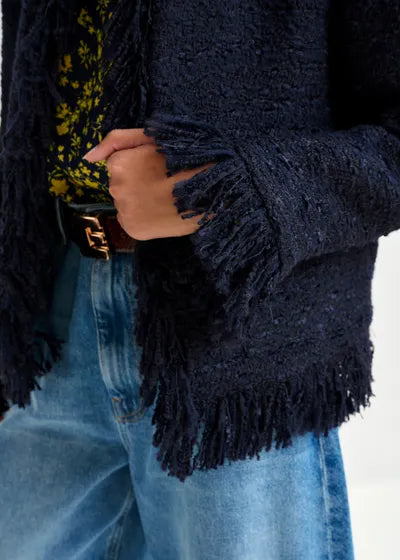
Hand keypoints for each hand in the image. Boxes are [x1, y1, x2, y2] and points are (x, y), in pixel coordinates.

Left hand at [83, 128, 214, 240]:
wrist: (211, 190)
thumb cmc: (185, 159)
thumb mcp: (152, 137)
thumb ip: (116, 141)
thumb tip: (87, 157)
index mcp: (118, 164)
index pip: (118, 165)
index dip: (139, 165)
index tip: (159, 167)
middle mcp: (116, 189)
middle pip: (121, 185)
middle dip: (138, 184)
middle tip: (164, 183)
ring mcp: (124, 211)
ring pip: (125, 204)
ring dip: (140, 201)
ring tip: (165, 198)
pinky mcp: (134, 230)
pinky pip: (131, 221)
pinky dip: (143, 218)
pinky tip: (160, 213)